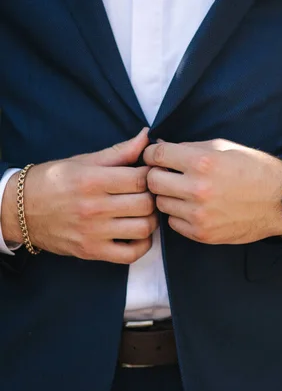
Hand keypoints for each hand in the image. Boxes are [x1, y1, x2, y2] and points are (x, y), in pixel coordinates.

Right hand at [1, 129, 157, 263]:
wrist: (19, 210)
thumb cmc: (54, 181)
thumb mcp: (84, 160)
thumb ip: (120, 152)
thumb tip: (147, 137)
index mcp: (92, 181)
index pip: (141, 179)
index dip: (152, 175)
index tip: (151, 174)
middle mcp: (93, 208)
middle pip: (146, 204)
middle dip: (153, 197)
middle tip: (149, 193)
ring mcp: (93, 232)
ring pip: (144, 228)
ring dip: (151, 220)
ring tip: (144, 212)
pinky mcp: (92, 252)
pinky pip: (131, 254)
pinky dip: (143, 245)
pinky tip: (137, 233)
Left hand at [144, 139, 281, 243]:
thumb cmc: (255, 169)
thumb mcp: (224, 147)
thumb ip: (190, 148)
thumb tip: (160, 147)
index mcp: (203, 161)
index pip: (156, 155)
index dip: (153, 154)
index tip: (156, 157)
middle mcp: (198, 188)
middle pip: (152, 181)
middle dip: (157, 175)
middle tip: (168, 174)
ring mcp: (199, 214)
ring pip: (161, 204)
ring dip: (168, 196)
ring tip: (184, 192)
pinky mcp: (203, 233)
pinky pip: (174, 223)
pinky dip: (179, 214)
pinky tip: (195, 207)